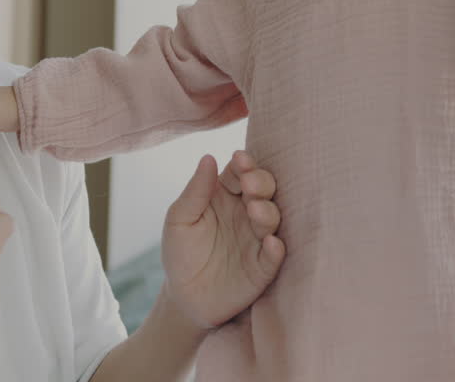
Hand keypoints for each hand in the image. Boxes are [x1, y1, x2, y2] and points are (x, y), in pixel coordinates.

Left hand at [160, 151, 285, 329]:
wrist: (184, 298)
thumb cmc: (180, 253)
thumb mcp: (179, 220)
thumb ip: (195, 191)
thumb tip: (208, 157)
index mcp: (225, 196)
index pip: (240, 173)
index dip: (244, 164)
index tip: (240, 159)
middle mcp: (246, 212)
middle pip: (263, 189)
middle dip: (261, 182)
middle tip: (250, 184)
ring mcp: (257, 239)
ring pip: (273, 218)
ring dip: (268, 212)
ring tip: (255, 210)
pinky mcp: (262, 267)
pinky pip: (274, 256)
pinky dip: (275, 249)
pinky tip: (271, 243)